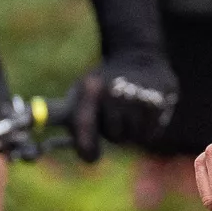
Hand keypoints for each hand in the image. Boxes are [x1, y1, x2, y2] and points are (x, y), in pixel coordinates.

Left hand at [64, 51, 179, 161]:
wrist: (138, 55)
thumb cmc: (103, 83)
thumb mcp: (82, 91)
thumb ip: (68, 117)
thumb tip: (48, 143)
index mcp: (92, 89)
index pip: (84, 127)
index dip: (86, 147)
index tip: (91, 155)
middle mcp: (117, 92)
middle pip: (115, 136)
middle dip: (114, 133)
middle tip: (115, 119)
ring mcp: (143, 95)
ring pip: (136, 137)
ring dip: (132, 132)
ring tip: (130, 113)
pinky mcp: (163, 98)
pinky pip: (152, 132)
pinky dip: (147, 128)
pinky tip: (144, 111)